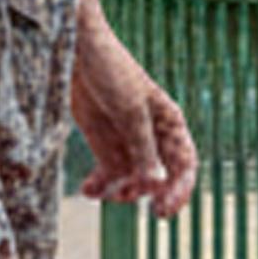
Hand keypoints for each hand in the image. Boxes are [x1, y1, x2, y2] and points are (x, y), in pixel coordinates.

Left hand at [70, 0, 197, 217]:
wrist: (73, 47)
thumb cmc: (109, 69)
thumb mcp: (129, 110)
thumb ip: (142, 148)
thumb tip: (154, 186)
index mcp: (169, 122)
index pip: (184, 166)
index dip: (179, 191)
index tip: (162, 211)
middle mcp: (151, 134)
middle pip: (157, 177)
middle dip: (142, 191)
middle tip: (122, 196)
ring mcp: (125, 137)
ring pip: (130, 178)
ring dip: (117, 190)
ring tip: (98, 191)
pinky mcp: (100, 139)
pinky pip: (106, 172)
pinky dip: (98, 184)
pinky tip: (87, 191)